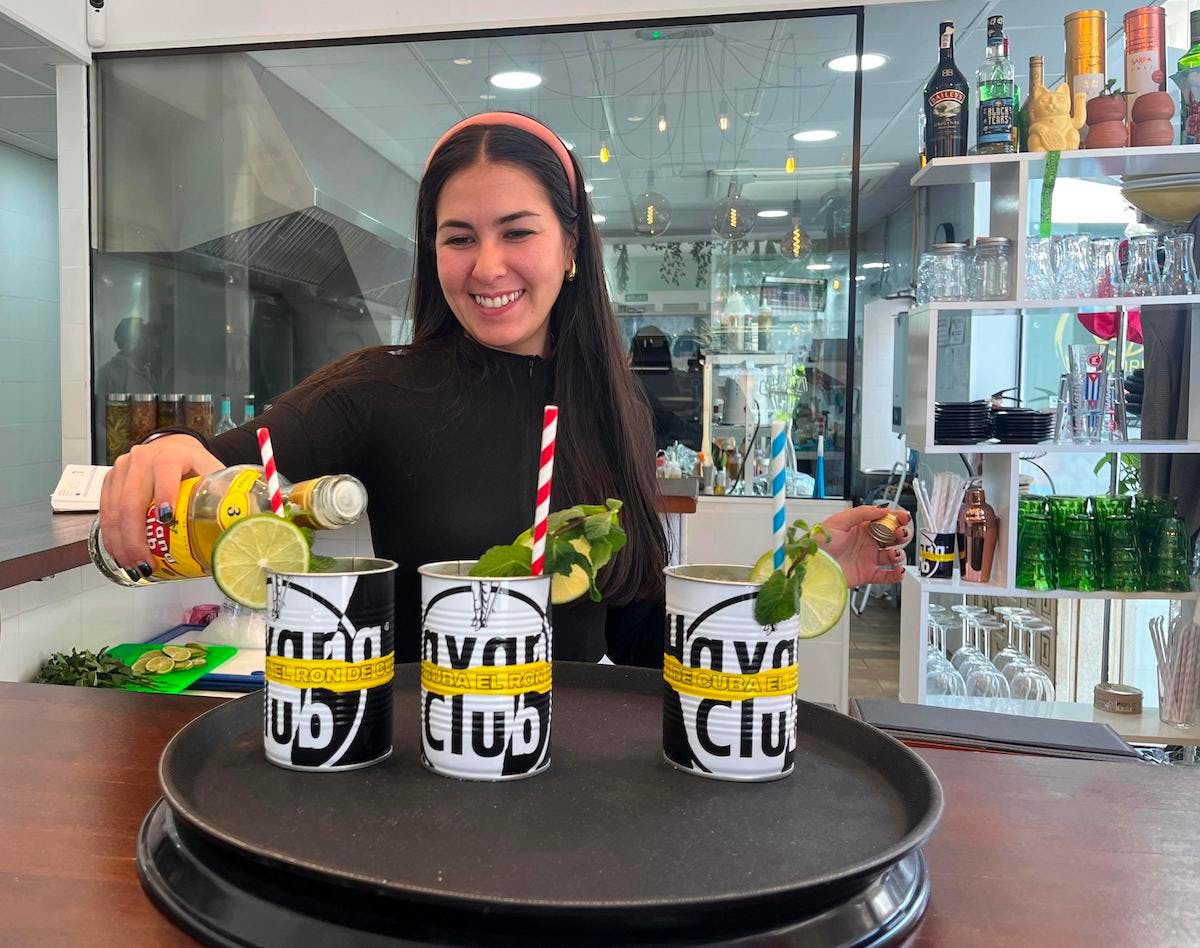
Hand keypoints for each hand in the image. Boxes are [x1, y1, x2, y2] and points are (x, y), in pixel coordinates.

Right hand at [98, 435, 222, 577]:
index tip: (166, 520)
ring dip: (121, 543)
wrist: (174, 447)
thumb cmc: (195, 465)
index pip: (166, 472)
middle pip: (132, 500)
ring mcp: (122, 469)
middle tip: (146, 563)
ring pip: (114, 510)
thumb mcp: (212, 473)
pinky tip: (121, 555)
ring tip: (133, 567)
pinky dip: (112, 537)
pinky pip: (105, 512)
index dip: (165, 495)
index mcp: (171, 455)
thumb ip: (222, 495)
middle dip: (136, 537)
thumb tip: (236, 532)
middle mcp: (142, 458)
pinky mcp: (110, 481)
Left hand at [817, 505, 912, 588]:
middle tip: (900, 534)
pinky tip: (898, 571)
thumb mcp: (838, 521)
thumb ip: (861, 513)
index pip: (883, 520)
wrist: (811, 565)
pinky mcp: (867, 574)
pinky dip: (896, 575)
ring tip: (895, 554)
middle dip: (901, 535)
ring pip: (892, 556)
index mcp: (860, 527)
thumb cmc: (818, 542)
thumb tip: (882, 509)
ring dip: (899, 554)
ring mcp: (868, 558)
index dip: (896, 518)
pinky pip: (887, 576)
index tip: (904, 517)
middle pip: (891, 537)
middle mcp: (866, 542)